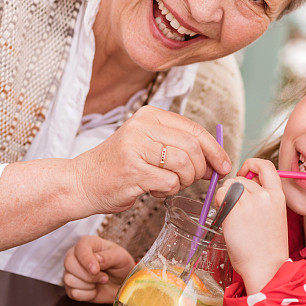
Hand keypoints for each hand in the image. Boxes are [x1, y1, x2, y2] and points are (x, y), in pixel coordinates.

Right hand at [63, 235, 135, 303]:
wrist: (121, 283)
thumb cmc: (120, 266)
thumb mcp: (120, 258)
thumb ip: (108, 257)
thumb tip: (96, 260)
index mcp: (88, 243)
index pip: (80, 248)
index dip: (86, 260)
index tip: (96, 270)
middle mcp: (76, 255)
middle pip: (69, 263)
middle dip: (88, 275)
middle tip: (104, 278)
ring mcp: (72, 271)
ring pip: (69, 279)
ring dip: (88, 285)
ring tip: (101, 282)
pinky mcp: (71, 287)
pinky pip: (72, 293)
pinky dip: (86, 295)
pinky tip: (95, 290)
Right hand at [70, 106, 231, 217]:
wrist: (82, 181)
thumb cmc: (120, 166)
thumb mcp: (148, 144)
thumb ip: (178, 145)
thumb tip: (216, 159)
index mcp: (150, 115)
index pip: (194, 129)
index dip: (214, 149)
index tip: (223, 165)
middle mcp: (142, 126)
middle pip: (192, 147)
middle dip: (200, 169)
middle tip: (194, 180)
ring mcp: (136, 147)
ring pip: (184, 165)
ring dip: (184, 182)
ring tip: (168, 184)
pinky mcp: (133, 171)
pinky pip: (170, 183)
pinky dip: (169, 191)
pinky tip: (156, 190)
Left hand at [214, 158, 288, 293]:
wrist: (266, 268)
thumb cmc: (266, 248)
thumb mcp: (273, 216)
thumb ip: (262, 198)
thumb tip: (242, 184)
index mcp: (277, 196)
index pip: (266, 166)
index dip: (252, 164)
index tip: (244, 172)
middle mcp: (264, 195)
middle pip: (240, 179)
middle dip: (233, 190)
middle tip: (234, 207)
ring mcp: (250, 202)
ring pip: (228, 186)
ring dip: (225, 198)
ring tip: (231, 216)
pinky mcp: (234, 210)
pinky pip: (220, 196)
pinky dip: (219, 204)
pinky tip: (226, 219)